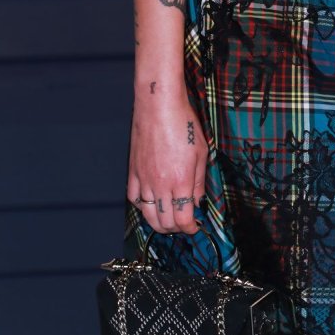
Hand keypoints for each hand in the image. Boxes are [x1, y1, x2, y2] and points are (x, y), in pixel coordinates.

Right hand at [127, 94, 207, 235]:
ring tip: (168, 220)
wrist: (159, 106)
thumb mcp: (201, 152)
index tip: (195, 227)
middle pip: (165, 222)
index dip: (190, 228)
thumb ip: (199, 181)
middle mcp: (161, 184)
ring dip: (159, 222)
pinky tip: (150, 204)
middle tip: (184, 223)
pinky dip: (142, 207)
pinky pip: (134, 198)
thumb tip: (198, 201)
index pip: (183, 219)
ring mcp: (144, 179)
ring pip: (148, 215)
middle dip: (176, 229)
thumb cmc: (183, 123)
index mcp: (181, 180)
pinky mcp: (133, 172)